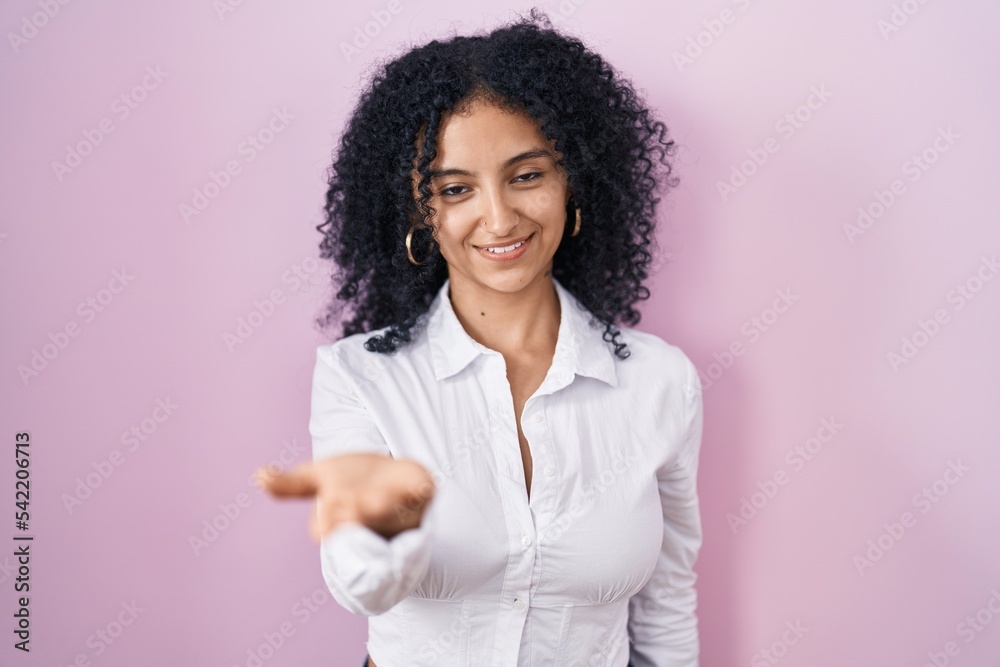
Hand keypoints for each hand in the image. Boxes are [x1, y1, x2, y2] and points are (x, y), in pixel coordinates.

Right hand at [253, 453, 435, 541]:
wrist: (393, 473)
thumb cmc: (353, 481)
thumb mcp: (320, 477)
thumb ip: (292, 483)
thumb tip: (257, 476)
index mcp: (345, 520)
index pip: (333, 528)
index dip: (328, 525)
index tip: (321, 526)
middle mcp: (373, 520)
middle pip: (364, 521)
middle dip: (356, 514)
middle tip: (345, 505)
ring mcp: (401, 508)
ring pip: (395, 513)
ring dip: (386, 508)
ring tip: (375, 499)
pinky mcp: (422, 491)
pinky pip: (424, 492)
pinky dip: (423, 490)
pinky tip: (423, 486)